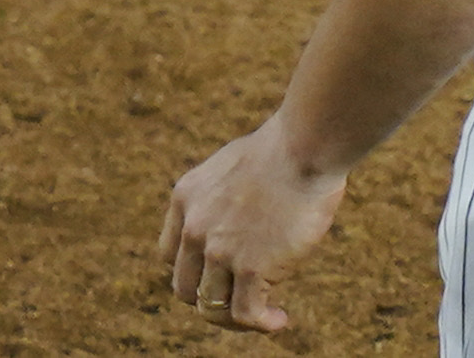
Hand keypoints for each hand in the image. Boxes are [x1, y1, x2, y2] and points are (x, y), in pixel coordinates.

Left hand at [160, 118, 345, 333]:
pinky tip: (279, 319)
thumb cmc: (284, 150)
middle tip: (243, 300)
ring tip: (265, 315)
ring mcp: (218, 250)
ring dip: (236, 318)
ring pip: (211, 308)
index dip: (194, 272)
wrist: (304, 147)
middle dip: (212, 299)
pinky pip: (245, 315)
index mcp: (185, 197)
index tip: (221, 275)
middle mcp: (194, 227)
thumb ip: (224, 197)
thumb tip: (241, 222)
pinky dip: (261, 324)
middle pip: (185, 288)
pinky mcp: (249, 268)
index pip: (170, 255)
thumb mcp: (233, 167)